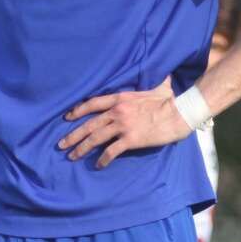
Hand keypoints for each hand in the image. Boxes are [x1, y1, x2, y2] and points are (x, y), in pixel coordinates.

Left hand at [59, 88, 190, 167]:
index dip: (77, 111)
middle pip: (89, 124)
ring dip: (81, 148)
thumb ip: (151, 83)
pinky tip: (98, 165)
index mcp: (120, 98)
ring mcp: (123, 126)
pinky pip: (111, 151)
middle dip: (73, 135)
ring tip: (72, 156)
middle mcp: (117, 111)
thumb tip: (162, 76)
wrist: (179, 113)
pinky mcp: (130, 139)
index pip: (92, 103)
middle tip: (61, 144)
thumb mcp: (156, 87)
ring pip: (95, 138)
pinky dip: (103, 159)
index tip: (66, 117)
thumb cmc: (170, 100)